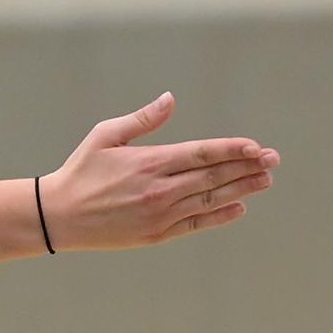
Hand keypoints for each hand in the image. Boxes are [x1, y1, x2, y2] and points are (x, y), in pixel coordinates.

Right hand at [40, 92, 279, 250]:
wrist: (59, 216)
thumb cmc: (81, 171)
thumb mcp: (105, 136)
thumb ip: (142, 120)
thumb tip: (170, 99)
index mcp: (149, 162)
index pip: (201, 153)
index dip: (232, 149)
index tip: (256, 146)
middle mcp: (160, 189)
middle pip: (213, 176)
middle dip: (247, 167)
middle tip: (274, 160)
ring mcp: (160, 214)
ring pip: (210, 199)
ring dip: (241, 189)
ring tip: (265, 180)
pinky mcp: (157, 234)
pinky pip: (196, 223)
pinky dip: (220, 215)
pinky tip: (239, 207)